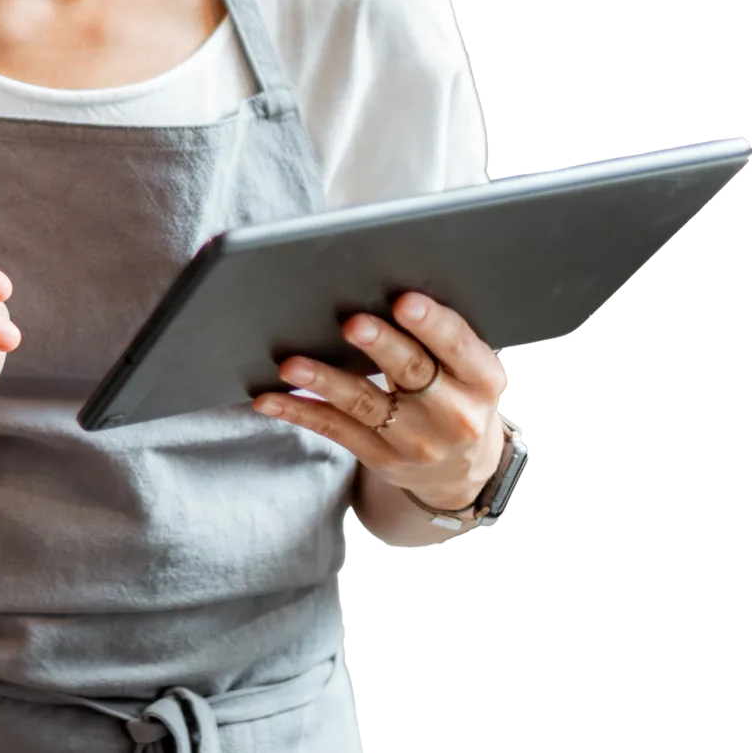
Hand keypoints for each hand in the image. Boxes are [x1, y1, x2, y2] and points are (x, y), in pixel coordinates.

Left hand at [252, 293, 506, 508]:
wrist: (462, 470)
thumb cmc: (457, 394)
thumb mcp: (469, 368)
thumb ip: (439, 335)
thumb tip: (381, 282)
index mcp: (481, 379)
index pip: (458, 346)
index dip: (432, 323)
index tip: (404, 302)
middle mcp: (454, 414)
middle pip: (412, 372)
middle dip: (381, 346)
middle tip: (352, 323)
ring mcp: (416, 441)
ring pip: (365, 404)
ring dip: (325, 381)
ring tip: (292, 364)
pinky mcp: (381, 458)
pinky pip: (336, 430)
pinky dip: (300, 411)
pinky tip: (271, 399)